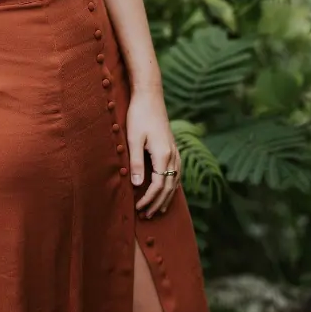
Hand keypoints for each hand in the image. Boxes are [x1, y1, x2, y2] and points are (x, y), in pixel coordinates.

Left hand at [126, 88, 180, 218]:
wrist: (150, 96)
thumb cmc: (139, 115)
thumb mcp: (133, 138)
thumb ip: (137, 162)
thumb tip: (138, 185)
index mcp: (163, 154)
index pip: (159, 185)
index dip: (149, 199)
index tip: (138, 208)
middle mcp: (172, 155)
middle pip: (169, 186)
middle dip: (157, 202)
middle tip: (146, 215)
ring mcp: (175, 151)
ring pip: (175, 181)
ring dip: (166, 196)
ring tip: (157, 209)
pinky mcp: (173, 147)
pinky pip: (176, 172)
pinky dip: (172, 185)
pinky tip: (167, 190)